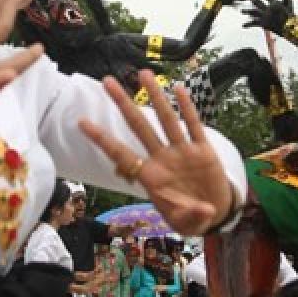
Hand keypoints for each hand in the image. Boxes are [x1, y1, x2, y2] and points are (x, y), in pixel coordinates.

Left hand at [79, 69, 235, 235]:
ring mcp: (182, 152)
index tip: (82, 122)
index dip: (103, 140)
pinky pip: (193, 126)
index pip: (121, 154)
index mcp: (151, 177)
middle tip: (107, 81)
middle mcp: (163, 159)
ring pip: (166, 119)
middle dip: (123, 104)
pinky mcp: (203, 151)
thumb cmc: (192, 218)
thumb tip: (204, 212)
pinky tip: (179, 89)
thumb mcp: (188, 223)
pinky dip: (187, 108)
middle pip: (139, 126)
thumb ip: (191, 215)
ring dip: (156, 97)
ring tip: (144, 73)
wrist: (215, 212)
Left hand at [241, 0, 295, 37]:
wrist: (291, 29)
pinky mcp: (263, 24)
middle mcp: (268, 9)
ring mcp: (265, 17)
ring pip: (253, 12)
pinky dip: (248, 24)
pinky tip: (243, 25)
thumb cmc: (290, 15)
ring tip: (241, 11)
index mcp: (274, 3)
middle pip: (257, 1)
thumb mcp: (288, 2)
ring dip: (247, 11)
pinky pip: (254, 23)